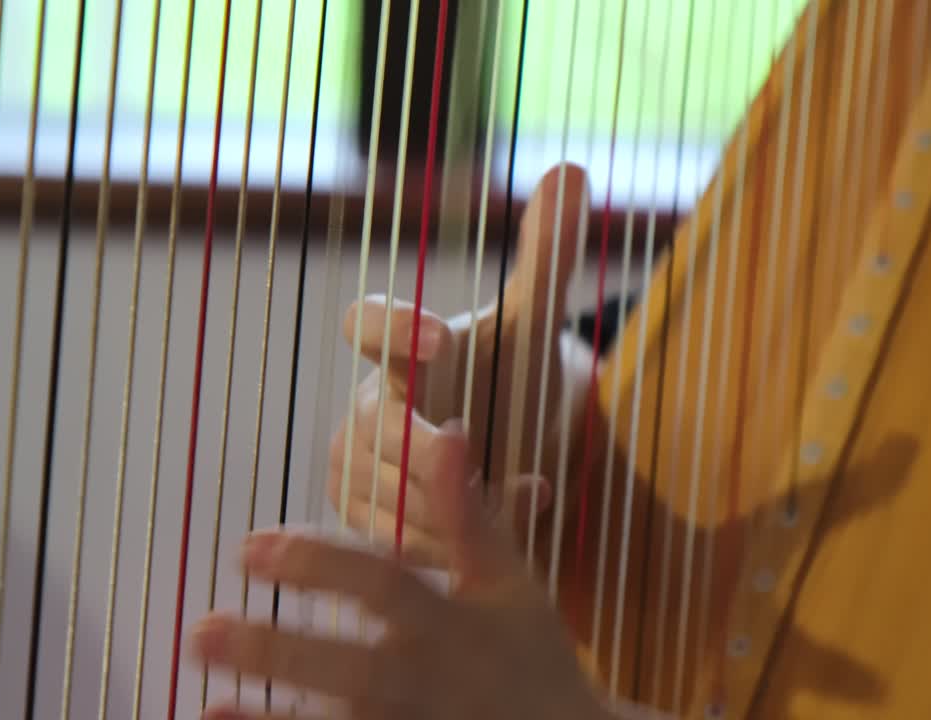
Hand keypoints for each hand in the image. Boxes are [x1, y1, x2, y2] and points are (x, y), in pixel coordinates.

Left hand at [190, 425, 610, 719]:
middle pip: (348, 669)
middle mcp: (431, 680)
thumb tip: (449, 428)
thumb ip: (472, 512)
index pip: (381, 586)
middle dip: (275, 651)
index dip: (318, 565)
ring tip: (206, 696)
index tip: (248, 546)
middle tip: (200, 632)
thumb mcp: (509, 580)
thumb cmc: (533, 654)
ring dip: (271, 717)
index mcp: (454, 623)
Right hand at [327, 163, 592, 565]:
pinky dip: (454, 542)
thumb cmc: (512, 376)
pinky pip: (402, 543)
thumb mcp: (536, 323)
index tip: (440, 338)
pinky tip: (507, 528)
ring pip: (389, 492)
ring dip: (453, 500)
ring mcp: (357, 467)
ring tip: (525, 490)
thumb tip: (573, 169)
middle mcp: (364, 404)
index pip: (368, 322)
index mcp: (399, 348)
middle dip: (426, 447)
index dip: (393, 328)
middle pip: (375, 426)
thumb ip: (549, 256)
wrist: (508, 444)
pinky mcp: (367, 522)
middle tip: (477, 453)